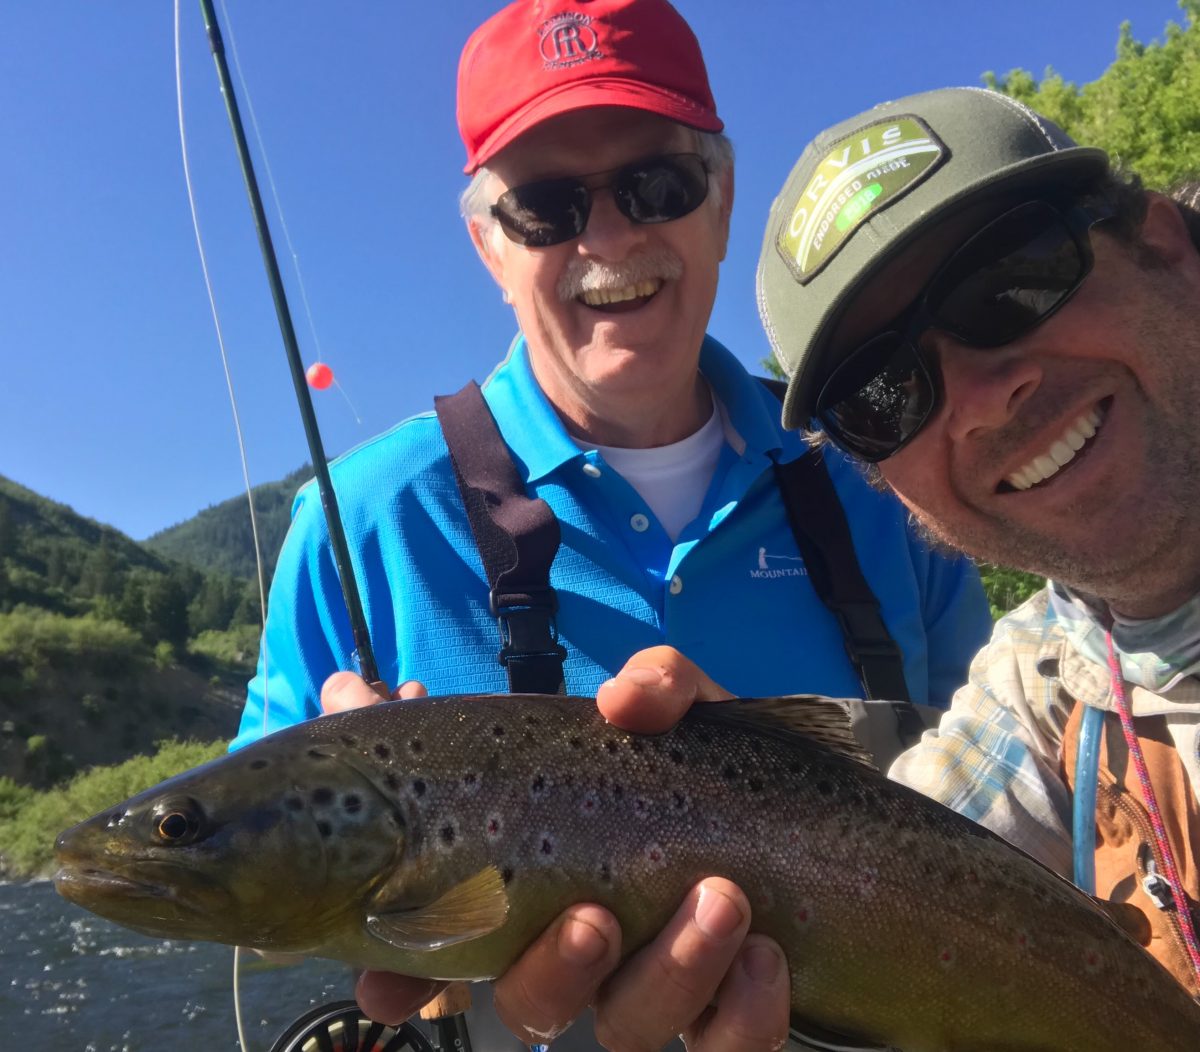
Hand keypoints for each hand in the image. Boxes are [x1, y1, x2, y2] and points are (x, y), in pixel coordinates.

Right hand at [325, 655, 788, 1049]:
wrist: (826, 818)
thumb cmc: (727, 764)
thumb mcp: (693, 711)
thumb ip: (656, 684)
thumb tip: (618, 701)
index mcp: (548, 881)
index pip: (455, 946)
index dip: (406, 977)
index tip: (388, 984)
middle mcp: (592, 950)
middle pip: (533, 1003)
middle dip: (554, 971)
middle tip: (596, 916)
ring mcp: (661, 989)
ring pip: (628, 1029)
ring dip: (669, 973)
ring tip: (722, 902)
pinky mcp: (732, 1017)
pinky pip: (728, 1050)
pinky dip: (744, 1014)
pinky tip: (765, 956)